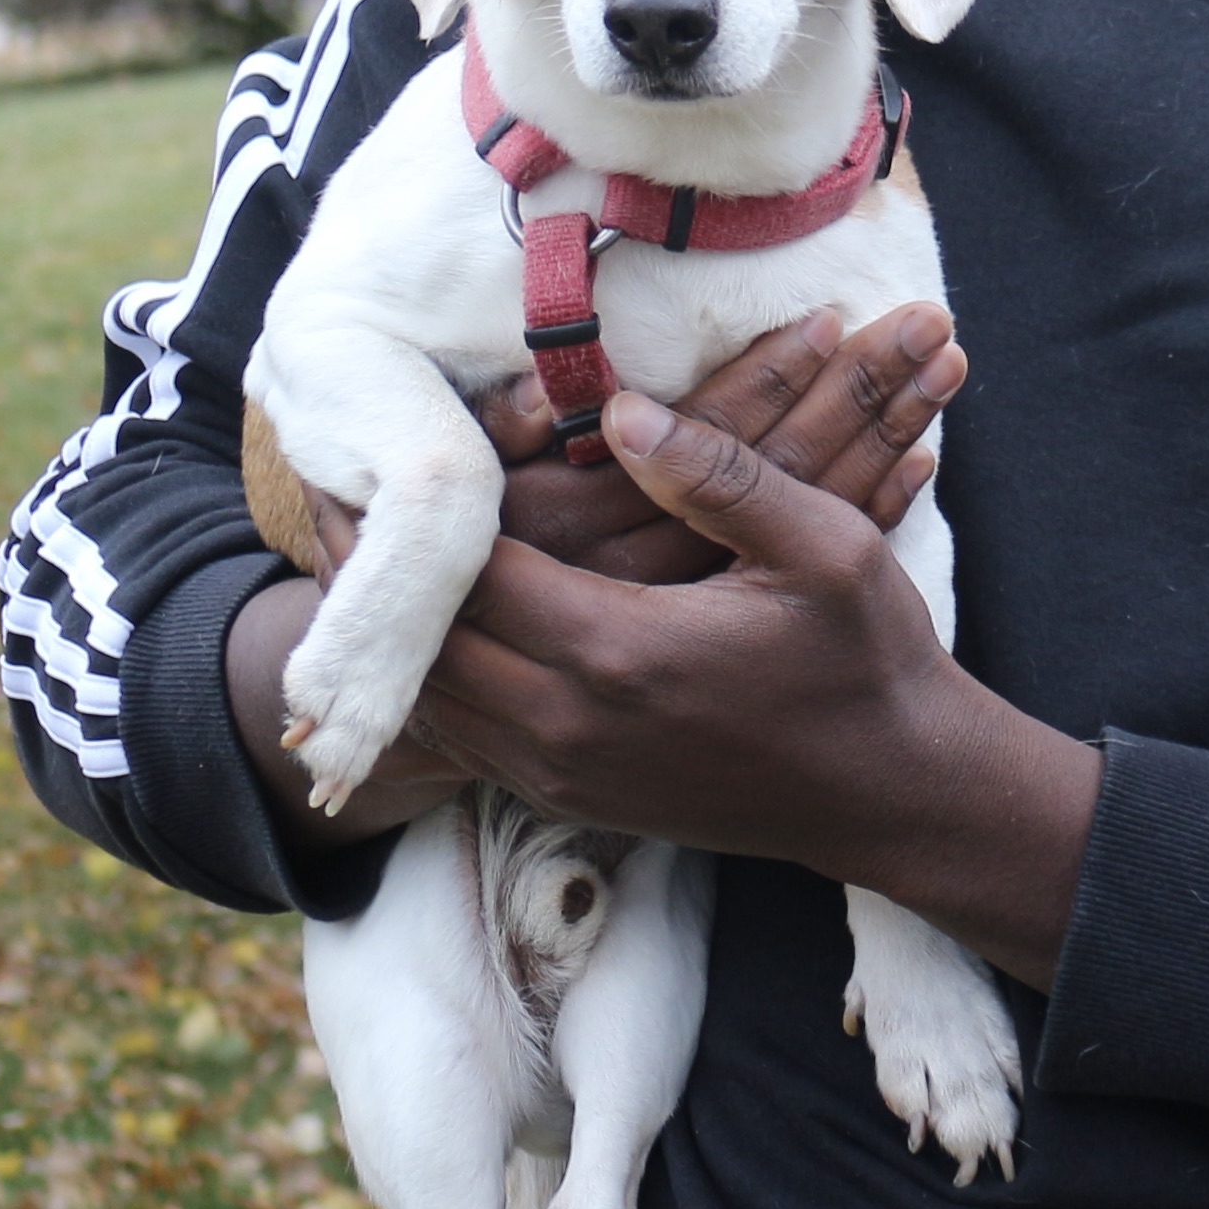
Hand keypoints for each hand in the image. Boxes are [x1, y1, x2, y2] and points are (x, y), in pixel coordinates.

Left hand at [227, 305, 966, 846]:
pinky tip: (419, 622)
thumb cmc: (865, 658)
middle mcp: (570, 725)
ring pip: (431, 696)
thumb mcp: (825, 546)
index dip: (404, 516)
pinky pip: (464, 734)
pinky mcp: (569, 797)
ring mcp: (564, 773)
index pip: (469, 576)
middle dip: (367, 569)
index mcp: (621, 653)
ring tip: (351, 549)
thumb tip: (617, 411)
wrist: (889, 792)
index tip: (354, 451)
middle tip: (320, 487)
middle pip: (424, 640)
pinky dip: (427, 676)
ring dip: (388, 627)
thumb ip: (718, 475)